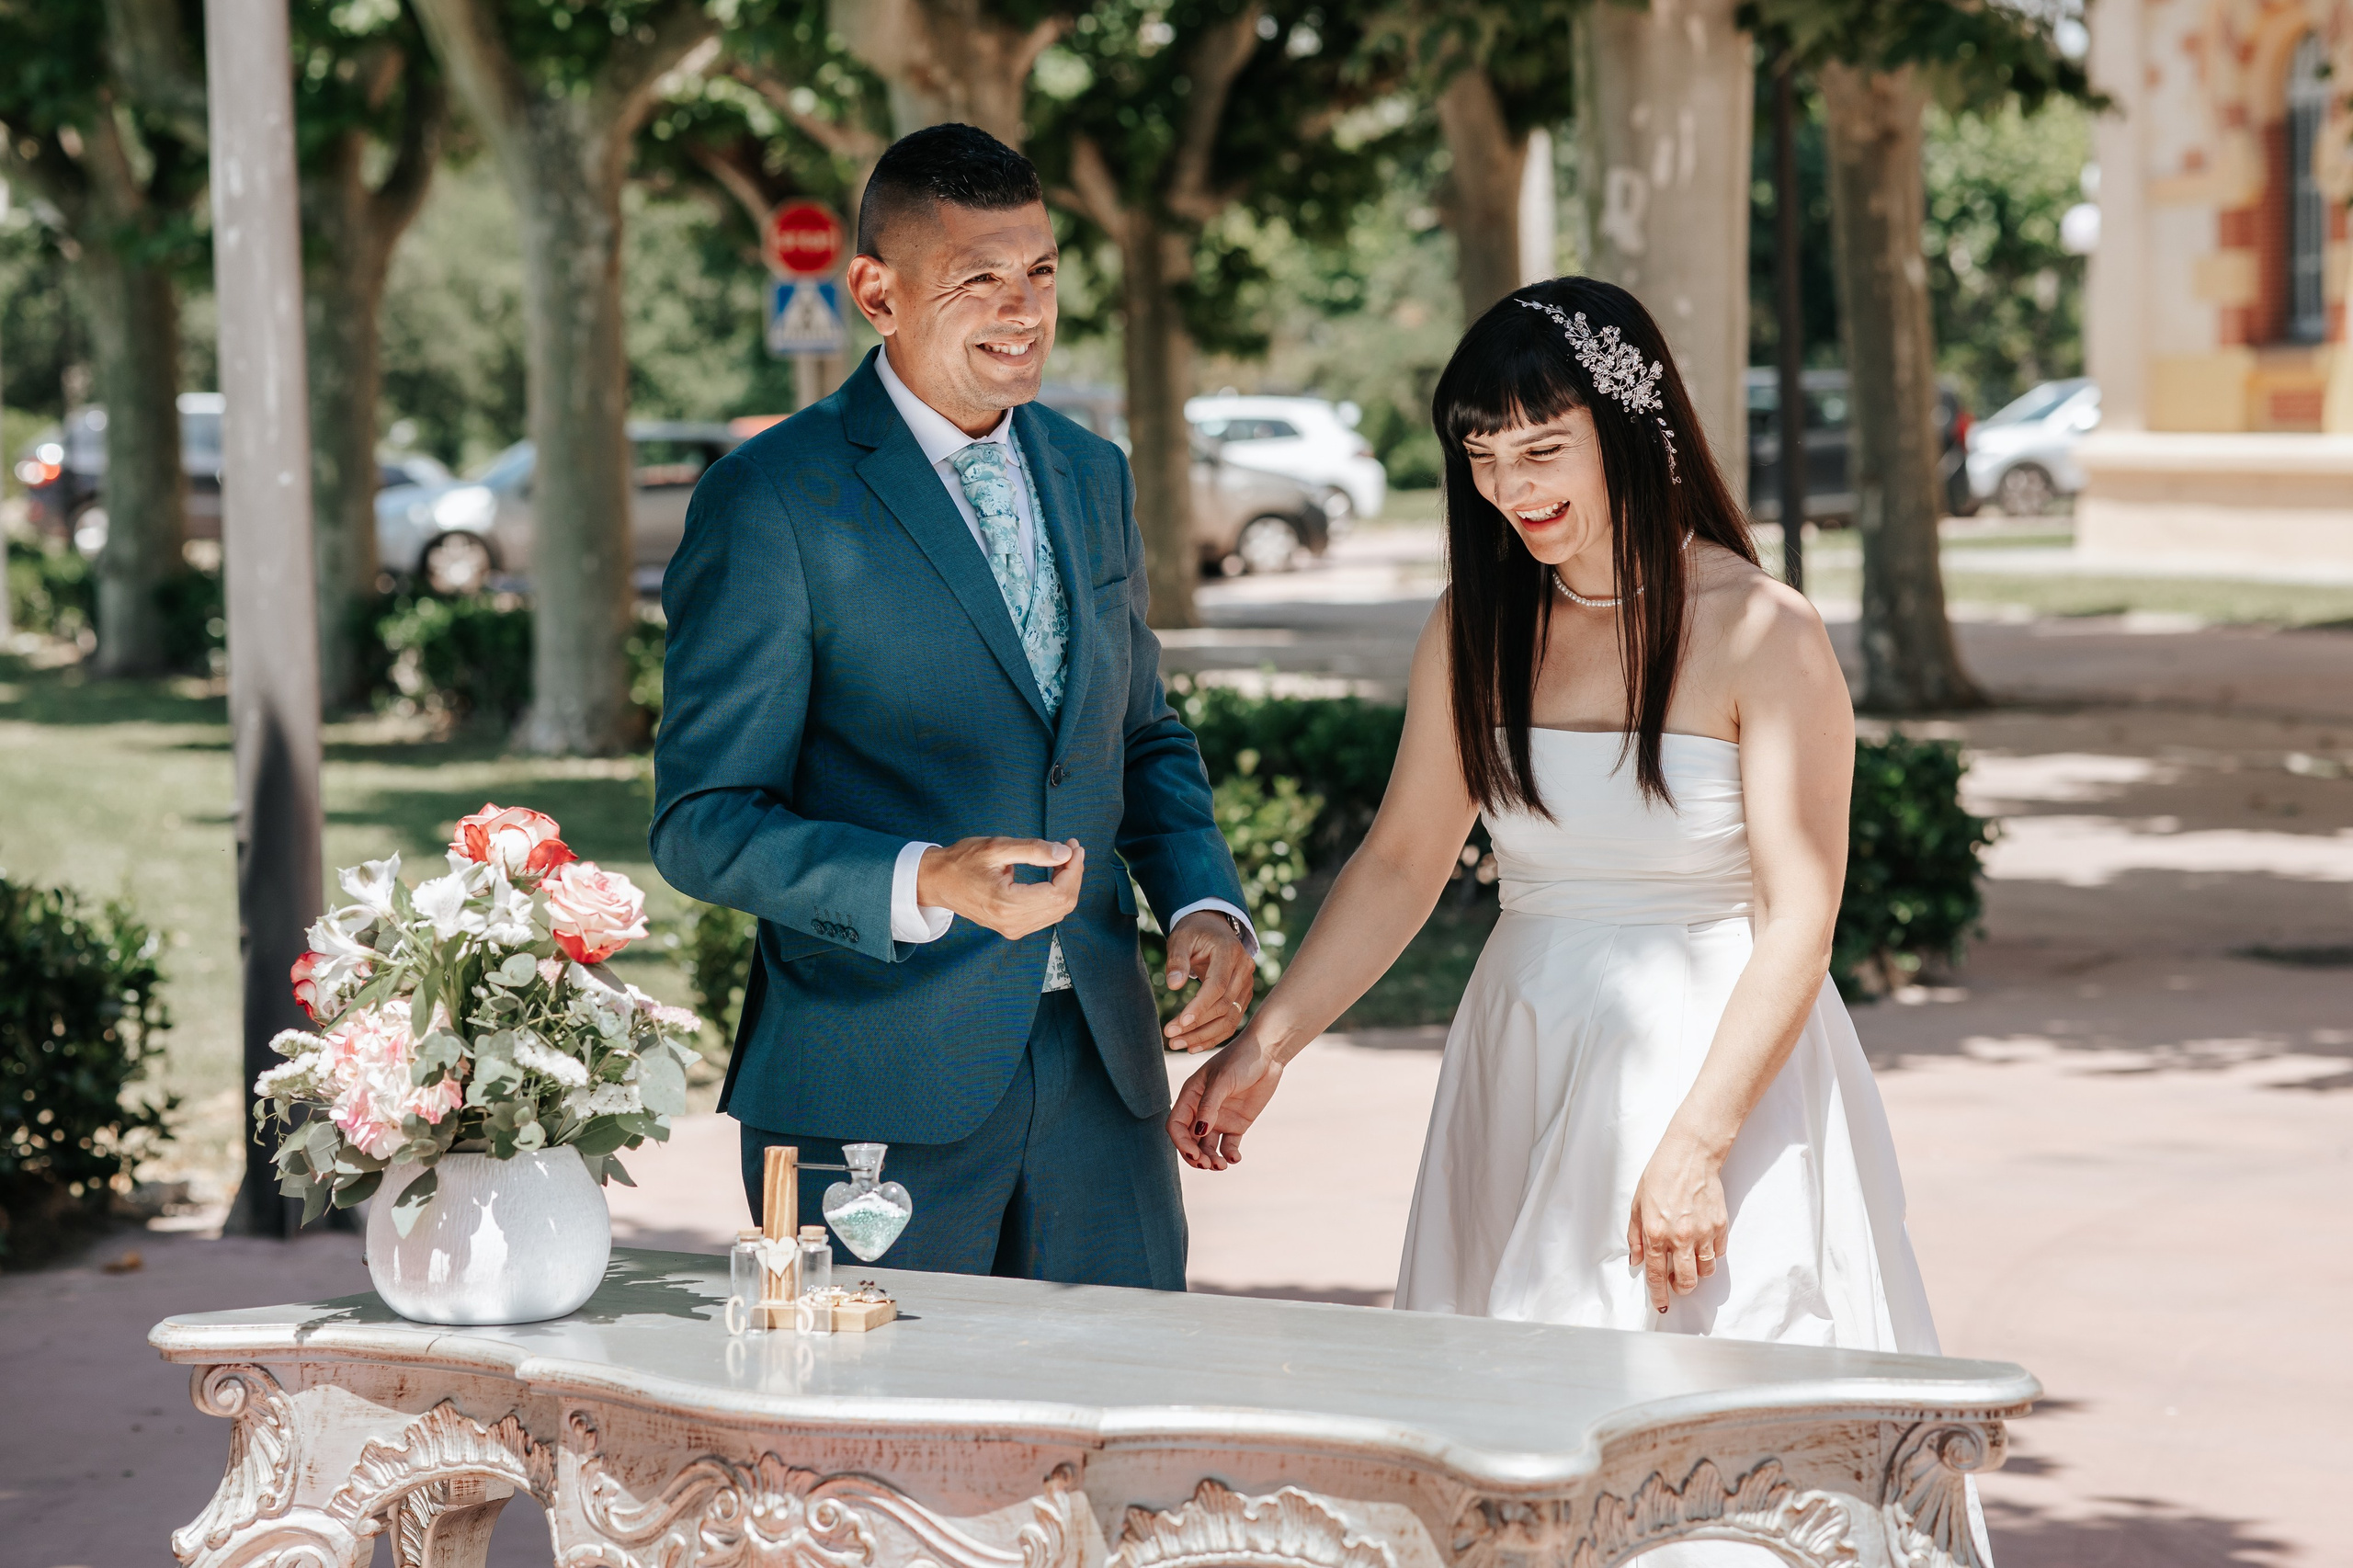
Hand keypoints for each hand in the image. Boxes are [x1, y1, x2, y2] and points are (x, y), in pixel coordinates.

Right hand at [916, 837, 1084, 939]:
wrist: (937, 882)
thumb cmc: (961, 862)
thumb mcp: (996, 848)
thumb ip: (1033, 850)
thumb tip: (1066, 853)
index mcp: (1007, 903)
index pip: (1059, 893)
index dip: (1073, 869)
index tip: (1073, 846)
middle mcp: (1012, 922)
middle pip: (1063, 904)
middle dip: (1073, 874)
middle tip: (1071, 848)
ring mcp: (1013, 929)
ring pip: (1058, 911)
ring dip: (1067, 884)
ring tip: (1062, 857)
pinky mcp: (1013, 928)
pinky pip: (1047, 914)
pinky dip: (1056, 894)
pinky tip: (1053, 874)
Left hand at [1161, 910, 1255, 1051]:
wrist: (1212, 928)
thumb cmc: (1193, 933)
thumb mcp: (1180, 938)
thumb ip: (1177, 959)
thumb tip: (1173, 985)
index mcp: (1229, 952)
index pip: (1217, 985)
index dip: (1199, 1006)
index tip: (1180, 1023)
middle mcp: (1244, 969)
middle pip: (1224, 1005)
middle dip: (1196, 1026)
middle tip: (1170, 1037)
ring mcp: (1247, 984)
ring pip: (1229, 1018)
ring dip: (1204, 1036)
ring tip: (1178, 1045)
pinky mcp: (1243, 995)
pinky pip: (1231, 1020)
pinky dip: (1214, 1036)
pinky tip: (1193, 1046)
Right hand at [1166, 1030, 1283, 1170]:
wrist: (1268, 1054)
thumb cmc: (1240, 1060)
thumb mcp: (1222, 1080)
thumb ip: (1209, 1106)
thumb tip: (1199, 1133)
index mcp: (1191, 1096)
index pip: (1176, 1126)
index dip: (1181, 1143)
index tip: (1194, 1154)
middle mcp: (1202, 1110)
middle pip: (1190, 1141)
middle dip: (1195, 1156)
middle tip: (1207, 1165)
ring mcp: (1220, 1118)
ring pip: (1208, 1147)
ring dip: (1212, 1159)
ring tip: (1222, 1166)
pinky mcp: (1238, 1123)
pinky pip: (1229, 1145)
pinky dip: (1230, 1155)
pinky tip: (1235, 1158)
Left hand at [1626, 1127, 1730, 1313]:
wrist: (1690, 1155)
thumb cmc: (1661, 1175)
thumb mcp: (1637, 1205)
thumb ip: (1635, 1237)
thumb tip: (1636, 1261)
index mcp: (1655, 1233)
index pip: (1656, 1275)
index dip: (1659, 1295)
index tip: (1661, 1304)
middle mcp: (1680, 1237)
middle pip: (1686, 1281)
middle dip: (1680, 1289)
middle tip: (1676, 1283)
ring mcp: (1703, 1232)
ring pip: (1705, 1271)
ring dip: (1697, 1273)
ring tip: (1689, 1261)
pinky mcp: (1720, 1226)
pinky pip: (1718, 1252)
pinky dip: (1710, 1254)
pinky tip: (1701, 1243)